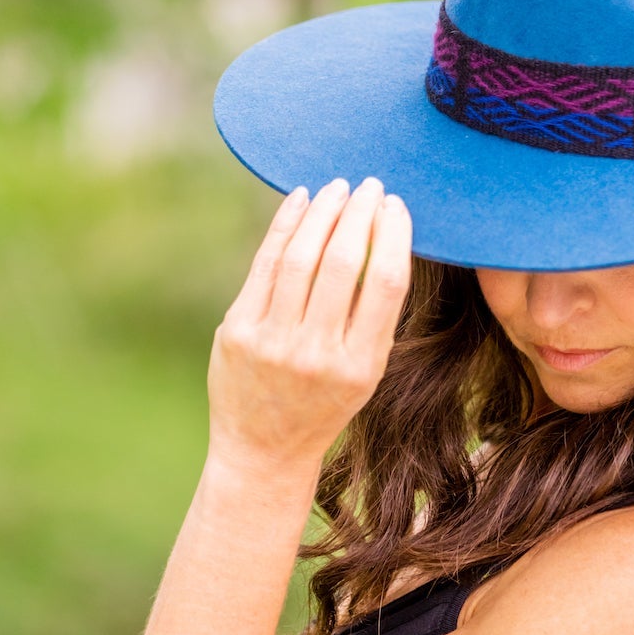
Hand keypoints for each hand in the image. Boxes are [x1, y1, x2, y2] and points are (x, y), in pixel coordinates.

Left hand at [206, 177, 412, 477]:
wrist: (265, 449)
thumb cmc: (325, 402)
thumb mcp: (366, 370)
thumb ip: (374, 313)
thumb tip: (383, 233)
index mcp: (361, 365)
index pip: (385, 282)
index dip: (393, 234)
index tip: (396, 206)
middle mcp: (316, 354)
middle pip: (342, 262)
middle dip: (358, 213)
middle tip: (370, 186)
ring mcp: (272, 342)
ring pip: (301, 256)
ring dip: (322, 212)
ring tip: (337, 188)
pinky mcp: (237, 331)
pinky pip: (265, 264)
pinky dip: (285, 226)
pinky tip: (300, 202)